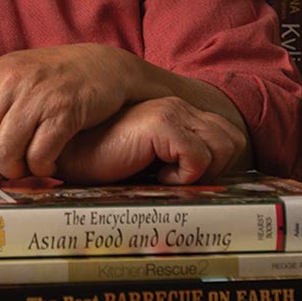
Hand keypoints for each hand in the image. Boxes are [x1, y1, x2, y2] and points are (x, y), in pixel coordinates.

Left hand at [0, 44, 142, 181]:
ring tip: (22, 169)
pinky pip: (38, 156)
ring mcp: (36, 95)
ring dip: (11, 172)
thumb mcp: (11, 74)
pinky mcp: (64, 111)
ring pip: (3, 153)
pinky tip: (47, 163)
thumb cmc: (51, 78)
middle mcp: (8, 80)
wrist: (102, 66)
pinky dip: (40, 169)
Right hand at [51, 97, 248, 184]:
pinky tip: (157, 176)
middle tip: (184, 183)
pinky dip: (184, 175)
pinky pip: (198, 157)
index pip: (228, 136)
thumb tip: (210, 193)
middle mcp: (178, 107)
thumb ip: (177, 162)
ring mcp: (171, 112)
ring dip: (203, 171)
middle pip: (233, 141)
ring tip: (169, 178)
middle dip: (218, 169)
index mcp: (178, 113)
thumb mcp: (150, 163)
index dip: (219, 164)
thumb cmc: (105, 164)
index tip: (195, 184)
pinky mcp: (161, 125)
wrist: (69, 154)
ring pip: (225, 147)